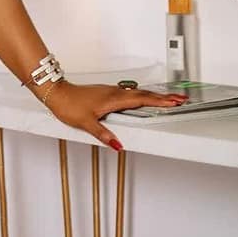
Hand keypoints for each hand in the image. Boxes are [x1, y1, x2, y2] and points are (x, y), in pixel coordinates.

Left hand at [42, 80, 188, 148]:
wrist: (57, 93)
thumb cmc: (69, 105)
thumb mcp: (86, 123)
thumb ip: (103, 134)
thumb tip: (117, 145)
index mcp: (113, 99)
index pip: (142, 100)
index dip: (159, 101)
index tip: (174, 102)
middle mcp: (114, 92)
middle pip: (144, 94)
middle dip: (163, 97)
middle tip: (180, 99)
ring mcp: (110, 91)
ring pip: (137, 92)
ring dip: (154, 95)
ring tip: (167, 99)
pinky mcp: (106, 92)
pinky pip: (129, 93)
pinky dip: (141, 95)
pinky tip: (143, 99)